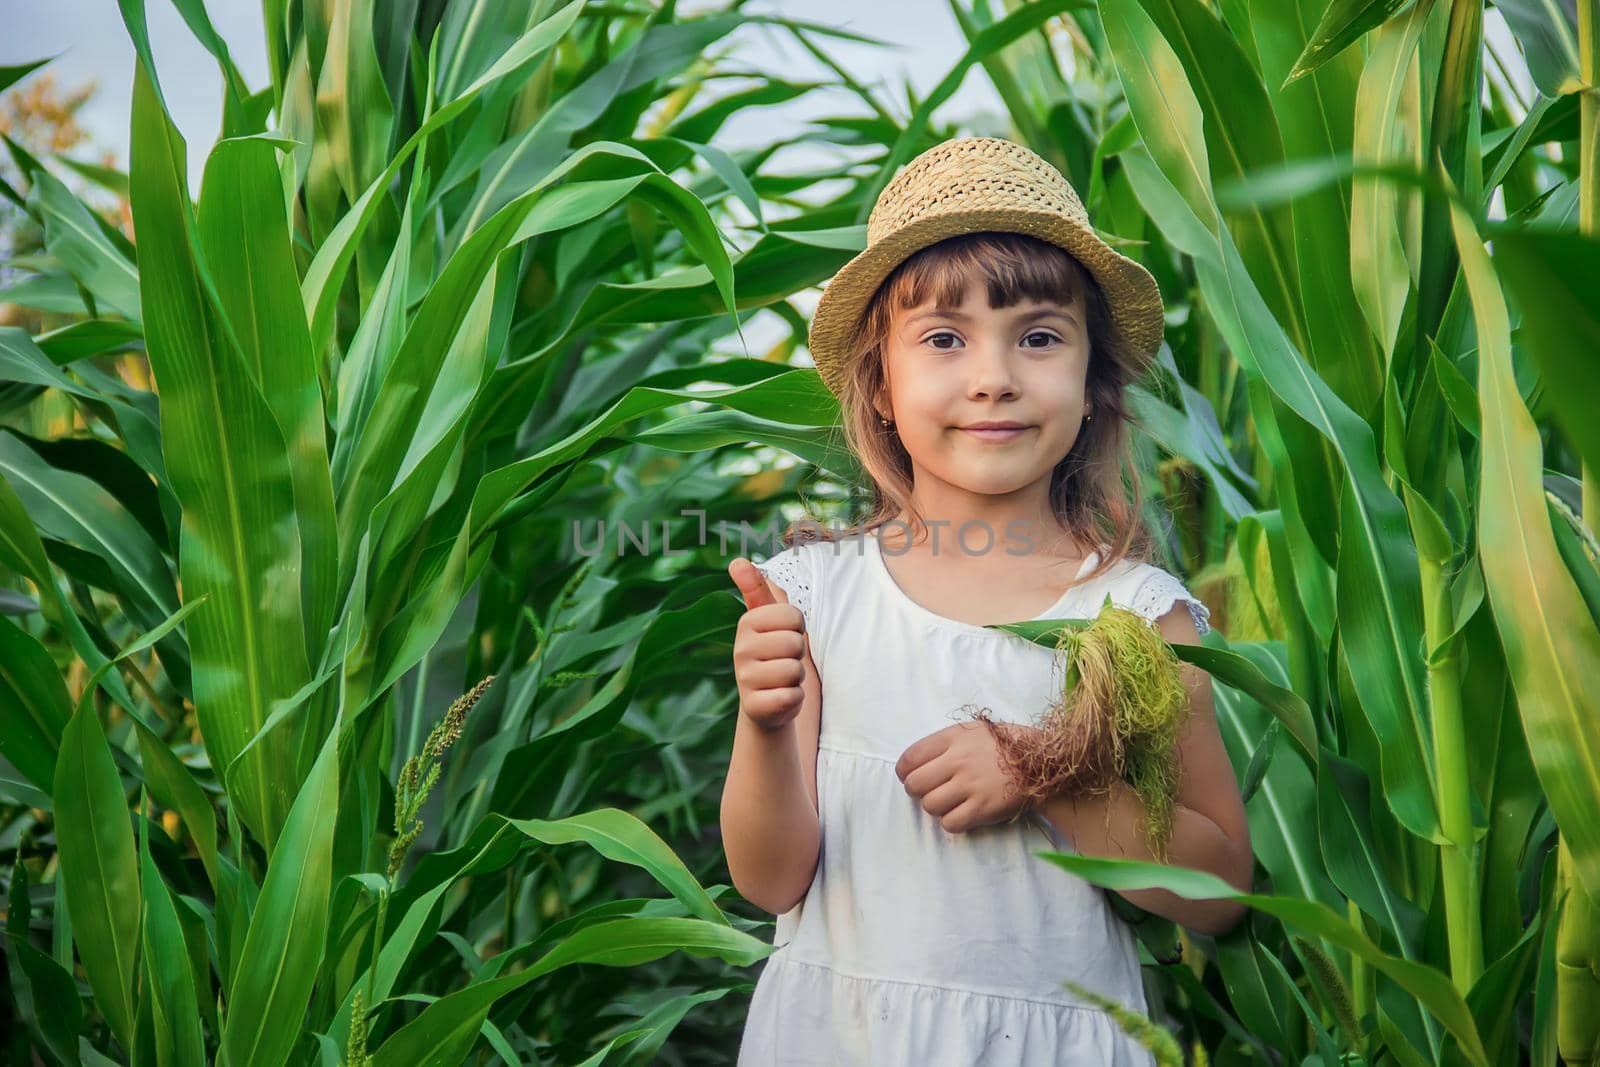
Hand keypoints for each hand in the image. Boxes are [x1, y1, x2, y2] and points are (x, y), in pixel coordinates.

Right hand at [728, 558, 809, 731]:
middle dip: (798, 655)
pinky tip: (780, 698)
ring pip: (794, 670)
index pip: (794, 616)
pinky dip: (794, 699)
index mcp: (747, 623)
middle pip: (795, 643)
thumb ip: (757, 589)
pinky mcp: (754, 706)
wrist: (767, 704)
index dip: (798, 629)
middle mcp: (740, 649)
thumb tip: (736, 561)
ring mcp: (745, 679)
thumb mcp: (768, 620)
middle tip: (784, 661)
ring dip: (796, 678)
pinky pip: (791, 696)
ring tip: (782, 680)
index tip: (785, 637)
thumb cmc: (774, 654)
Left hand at [895, 722, 1032, 833]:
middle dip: (917, 791)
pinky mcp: (984, 808)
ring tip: (949, 801)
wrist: (1042, 760)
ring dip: (935, 807)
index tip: (909, 777)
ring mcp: (971, 786)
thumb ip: (943, 743)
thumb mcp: (972, 731)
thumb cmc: (1004, 744)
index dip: (904, 772)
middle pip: (914, 785)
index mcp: (953, 738)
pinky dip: (951, 822)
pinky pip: (950, 823)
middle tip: (930, 790)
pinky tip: (961, 813)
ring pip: (930, 806)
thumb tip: (916, 763)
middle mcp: (959, 761)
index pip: (910, 758)